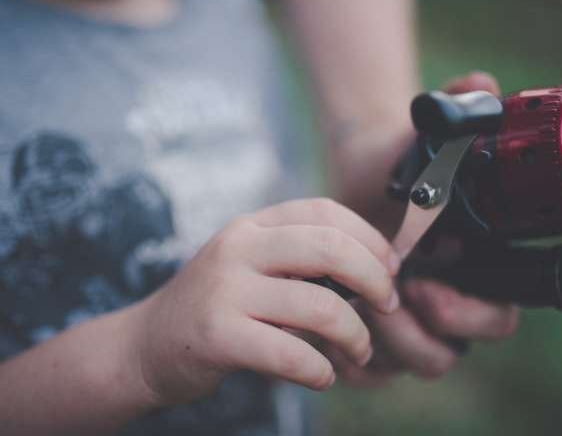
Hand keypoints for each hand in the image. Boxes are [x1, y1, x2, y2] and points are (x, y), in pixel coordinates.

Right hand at [131, 198, 400, 405]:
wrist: (144, 345)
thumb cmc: (216, 307)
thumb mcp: (252, 266)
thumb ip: (300, 261)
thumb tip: (376, 270)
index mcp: (253, 225)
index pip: (325, 211)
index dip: (370, 237)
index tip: (390, 268)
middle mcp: (238, 247)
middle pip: (331, 247)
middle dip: (375, 279)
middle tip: (386, 305)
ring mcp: (225, 289)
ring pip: (320, 306)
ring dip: (355, 335)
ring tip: (359, 350)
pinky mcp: (216, 335)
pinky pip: (290, 353)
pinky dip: (320, 370)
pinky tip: (322, 376)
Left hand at [327, 71, 518, 386]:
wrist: (358, 177)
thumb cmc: (397, 161)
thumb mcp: (425, 135)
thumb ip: (458, 109)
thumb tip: (482, 84)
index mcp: (474, 269)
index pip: (496, 316)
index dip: (470, 314)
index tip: (426, 282)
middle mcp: (446, 303)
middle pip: (449, 354)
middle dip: (418, 336)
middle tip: (388, 297)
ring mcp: (409, 323)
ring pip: (410, 365)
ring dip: (382, 344)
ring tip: (352, 302)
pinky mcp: (372, 332)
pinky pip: (371, 370)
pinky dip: (353, 358)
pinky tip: (329, 322)